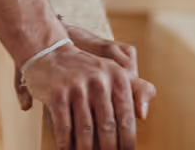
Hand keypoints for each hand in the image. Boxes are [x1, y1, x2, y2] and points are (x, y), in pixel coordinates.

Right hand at [15, 41, 145, 149]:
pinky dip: (66, 144)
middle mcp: (99, 80)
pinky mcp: (57, 93)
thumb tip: (144, 114)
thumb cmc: (87, 70)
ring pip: (86, 130)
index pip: (126, 118)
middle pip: (107, 127)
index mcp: (117, 76)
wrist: (50, 53)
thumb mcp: (114, 73)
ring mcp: (77, 86)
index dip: (127, 142)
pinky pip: (64, 127)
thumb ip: (137, 90)